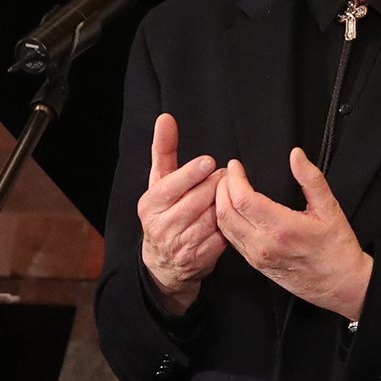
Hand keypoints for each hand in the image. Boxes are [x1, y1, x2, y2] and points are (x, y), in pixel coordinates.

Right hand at [138, 113, 225, 313]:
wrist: (163, 262)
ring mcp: (180, 245)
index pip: (170, 188)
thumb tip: (166, 118)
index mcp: (149, 205)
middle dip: (214, 185)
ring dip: (224, 203)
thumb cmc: (164, 211)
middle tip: (225, 174)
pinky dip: (229, 225)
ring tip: (228, 191)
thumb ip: (164, 149)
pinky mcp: (199, 259)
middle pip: (196, 201)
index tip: (209, 162)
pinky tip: (231, 216)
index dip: (190, 174)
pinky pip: (221, 237)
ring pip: (211, 218)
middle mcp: (161, 227)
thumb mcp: (159, 181)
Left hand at [216, 147, 372, 320]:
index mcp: (282, 228)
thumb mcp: (330, 209)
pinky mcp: (254, 264)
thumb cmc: (337, 249)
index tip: (235, 165)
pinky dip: (224, 220)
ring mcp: (257, 256)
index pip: (243, 199)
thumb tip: (296, 155)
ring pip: (224, 227)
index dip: (234, 178)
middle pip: (226, 212)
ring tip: (226, 187)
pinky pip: (230, 239)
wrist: (339, 284)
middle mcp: (264, 244)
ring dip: (218, 204)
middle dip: (221, 188)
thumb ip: (311, 179)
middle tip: (227, 173)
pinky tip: (230, 208)